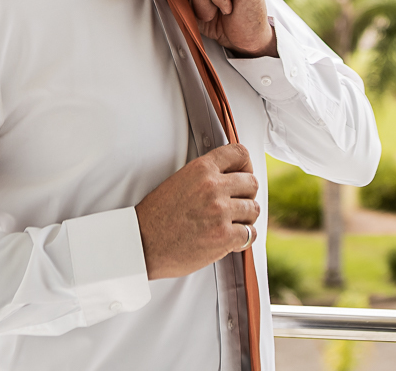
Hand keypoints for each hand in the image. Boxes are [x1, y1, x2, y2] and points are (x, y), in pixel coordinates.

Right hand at [134, 143, 259, 279]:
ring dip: (246, 218)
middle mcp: (213, 186)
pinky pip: (250, 233)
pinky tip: (232, 238)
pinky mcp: (223, 236)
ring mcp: (219, 211)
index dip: (246, 165)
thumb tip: (231, 177)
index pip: (239, 153)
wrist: (142, 243)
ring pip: (254, 209)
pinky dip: (244, 238)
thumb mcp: (179, 180)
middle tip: (238, 204)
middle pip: (252, 182)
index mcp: (201, 169)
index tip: (244, 175)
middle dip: (247, 194)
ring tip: (233, 223)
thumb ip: (206, 176)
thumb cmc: (156, 216)